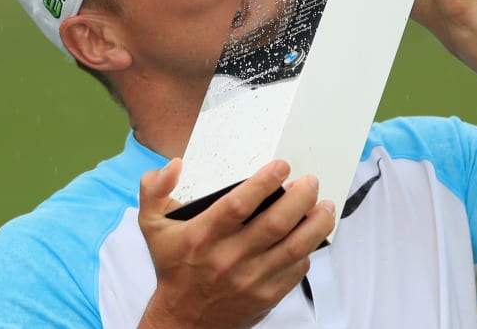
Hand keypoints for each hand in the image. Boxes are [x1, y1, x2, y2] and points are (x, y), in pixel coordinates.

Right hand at [137, 159, 335, 328]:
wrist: (183, 321)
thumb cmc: (173, 267)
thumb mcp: (152, 226)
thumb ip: (153, 190)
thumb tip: (174, 165)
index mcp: (202, 237)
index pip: (237, 205)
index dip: (264, 183)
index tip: (282, 166)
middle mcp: (228, 258)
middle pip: (276, 223)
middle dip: (300, 197)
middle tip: (310, 181)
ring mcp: (251, 280)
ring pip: (295, 247)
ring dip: (316, 223)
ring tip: (325, 205)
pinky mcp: (267, 296)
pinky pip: (297, 269)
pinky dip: (308, 249)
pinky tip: (311, 233)